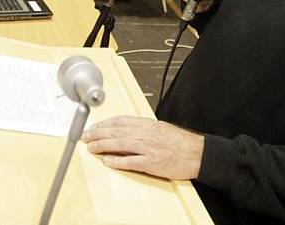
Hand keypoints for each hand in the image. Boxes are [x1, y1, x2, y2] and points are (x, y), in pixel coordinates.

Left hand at [82, 116, 203, 179]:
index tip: (93, 126)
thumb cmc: (181, 142)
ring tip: (91, 147)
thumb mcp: (161, 129)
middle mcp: (147, 134)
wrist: (198, 153)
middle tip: (85, 136)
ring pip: (120, 144)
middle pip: (117, 131)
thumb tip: (127, 129)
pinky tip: (107, 160)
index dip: (104, 123)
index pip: (121, 121)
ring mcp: (149, 148)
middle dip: (98, 133)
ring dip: (103, 145)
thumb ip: (144, 128)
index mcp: (148, 124)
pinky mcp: (152, 163)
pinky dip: (118, 161)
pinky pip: (131, 161)